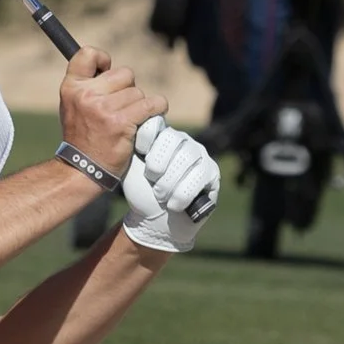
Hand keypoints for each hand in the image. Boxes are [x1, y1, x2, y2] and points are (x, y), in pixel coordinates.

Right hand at [57, 48, 164, 180]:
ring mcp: (103, 109)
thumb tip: (111, 68)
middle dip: (127, 89)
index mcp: (71, 87)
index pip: (88, 54)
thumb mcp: (73, 106)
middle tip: (120, 108)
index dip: (103, 59)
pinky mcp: (121, 123)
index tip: (108, 72)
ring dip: (139, 106)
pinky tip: (154, 115)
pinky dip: (158, 109)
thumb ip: (88, 86)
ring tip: (128, 121)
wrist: (82, 170)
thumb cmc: (83, 137)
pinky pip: (151, 105)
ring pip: (138, 93)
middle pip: (124, 74)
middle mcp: (86, 95)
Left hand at [121, 115, 219, 252]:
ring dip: (169, 182)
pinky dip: (183, 194)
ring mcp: (200, 154)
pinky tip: (174, 205)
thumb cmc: (141, 192)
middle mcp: (182, 140)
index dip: (145, 140)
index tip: (139, 155)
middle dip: (157, 164)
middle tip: (151, 181)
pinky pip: (200, 176)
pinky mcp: (212, 172)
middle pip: (172, 139)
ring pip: (187, 158)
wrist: (155, 221)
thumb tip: (134, 126)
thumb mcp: (131, 168)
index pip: (155, 123)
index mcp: (160, 134)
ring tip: (160, 196)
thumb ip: (132, 145)